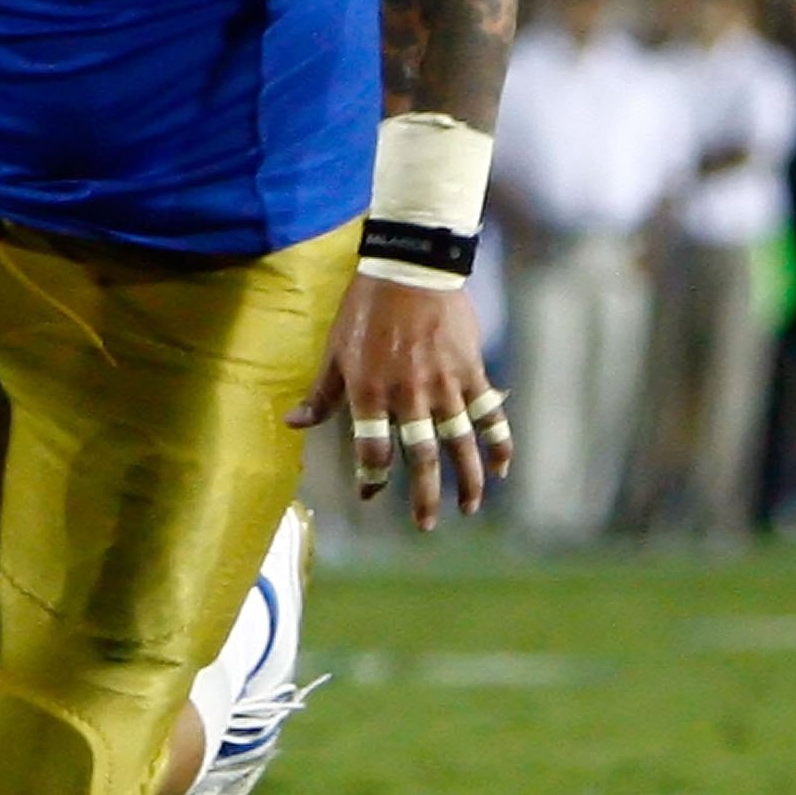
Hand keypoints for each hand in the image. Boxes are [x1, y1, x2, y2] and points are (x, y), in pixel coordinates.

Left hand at [289, 274, 512, 531]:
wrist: (410, 270)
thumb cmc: (364, 310)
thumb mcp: (335, 351)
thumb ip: (321, 393)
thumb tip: (293, 424)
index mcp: (369, 392)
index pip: (372, 449)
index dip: (371, 477)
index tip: (371, 494)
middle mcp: (408, 395)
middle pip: (421, 458)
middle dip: (424, 496)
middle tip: (426, 524)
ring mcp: (444, 386)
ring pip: (459, 444)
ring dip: (468, 480)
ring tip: (469, 508)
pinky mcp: (471, 372)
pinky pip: (489, 415)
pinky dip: (499, 443)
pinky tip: (502, 467)